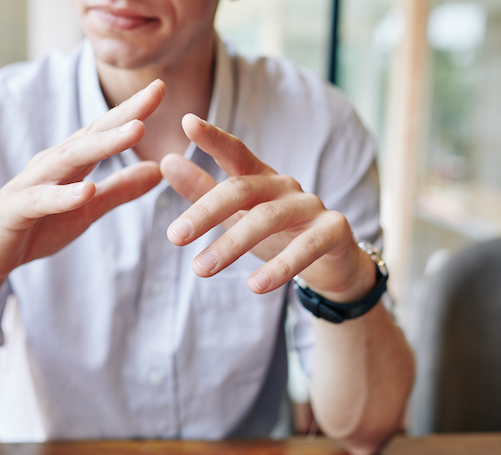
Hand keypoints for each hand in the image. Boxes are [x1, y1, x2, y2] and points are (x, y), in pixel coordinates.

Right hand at [0, 80, 166, 281]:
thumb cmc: (36, 227)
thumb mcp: (88, 209)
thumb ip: (120, 190)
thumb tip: (158, 170)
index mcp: (70, 162)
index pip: (104, 130)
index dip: (133, 110)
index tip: (162, 87)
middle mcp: (51, 164)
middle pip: (92, 134)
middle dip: (125, 114)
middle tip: (156, 93)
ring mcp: (31, 185)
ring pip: (70, 159)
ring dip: (104, 144)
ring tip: (136, 131)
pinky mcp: (15, 210)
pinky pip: (41, 200)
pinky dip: (64, 195)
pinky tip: (87, 189)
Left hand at [160, 114, 374, 301]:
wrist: (334, 264)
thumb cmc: (279, 235)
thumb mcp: (238, 214)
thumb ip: (203, 190)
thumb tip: (166, 161)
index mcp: (261, 178)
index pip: (236, 152)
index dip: (214, 137)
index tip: (187, 121)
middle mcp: (285, 186)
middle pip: (243, 189)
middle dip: (206, 211)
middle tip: (174, 236)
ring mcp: (311, 206)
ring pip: (268, 218)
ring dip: (232, 244)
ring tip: (201, 269)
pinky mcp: (334, 231)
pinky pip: (307, 247)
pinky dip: (280, 267)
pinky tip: (255, 286)